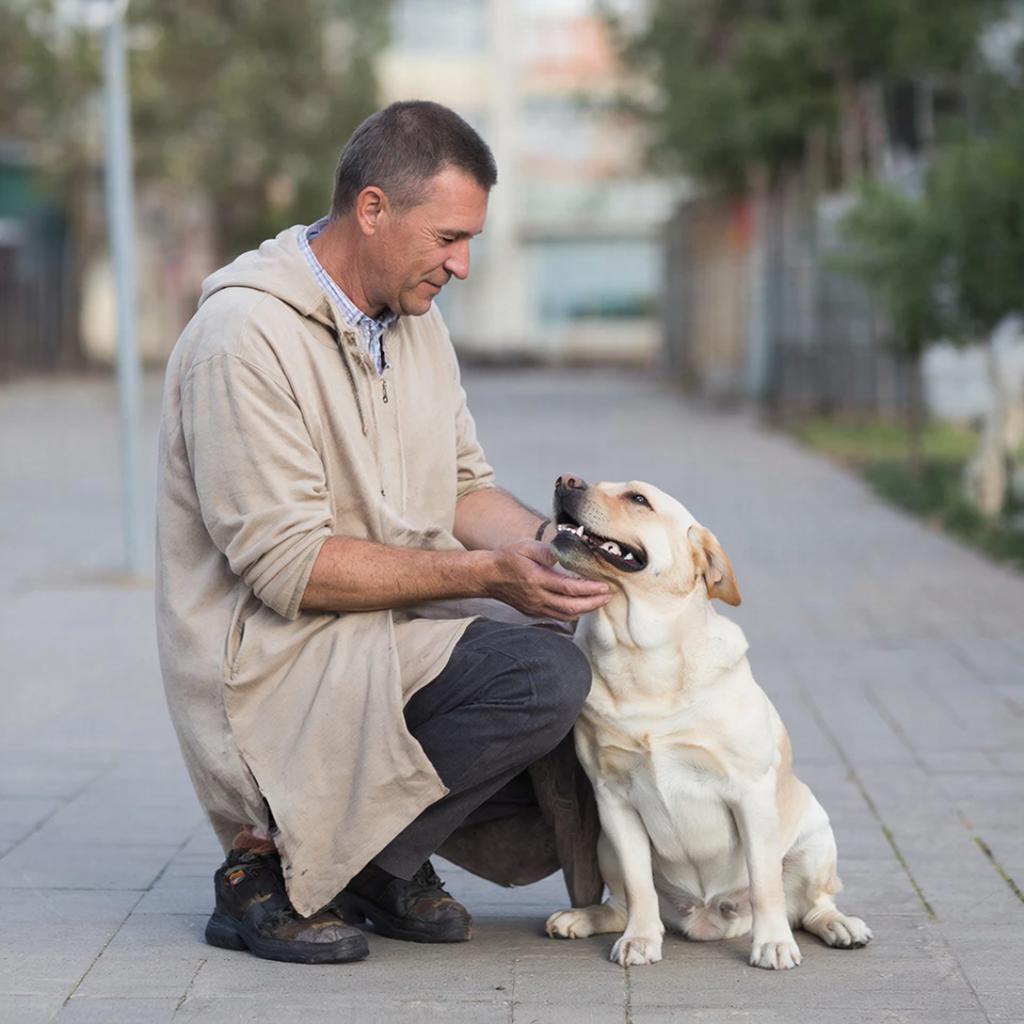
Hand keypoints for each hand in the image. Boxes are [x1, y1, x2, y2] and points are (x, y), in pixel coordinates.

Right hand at [484, 541, 610, 620]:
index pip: (569, 588)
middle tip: (608, 596)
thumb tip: (565, 552)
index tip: (605, 586)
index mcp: (537, 580)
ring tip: (598, 601)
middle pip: (572, 607)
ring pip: (566, 615)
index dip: (590, 589)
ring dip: (585, 610)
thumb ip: (548, 551)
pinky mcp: (533, 612)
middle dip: (593, 603)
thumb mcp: (526, 546)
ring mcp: (535, 608)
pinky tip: (581, 604)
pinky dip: (572, 612)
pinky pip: (557, 616)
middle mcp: (537, 598)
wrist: (488, 576)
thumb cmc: (507, 558)